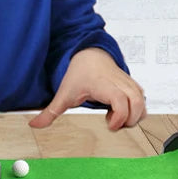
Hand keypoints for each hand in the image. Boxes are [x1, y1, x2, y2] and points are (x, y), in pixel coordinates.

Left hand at [28, 47, 146, 130]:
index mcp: (103, 84)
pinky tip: (120, 111)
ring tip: (117, 118)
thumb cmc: (80, 72)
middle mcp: (118, 83)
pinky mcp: (131, 84)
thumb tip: (34, 125)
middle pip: (137, 103)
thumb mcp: (64, 93)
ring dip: (134, 115)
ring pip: (142, 101)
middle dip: (130, 119)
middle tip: (113, 123)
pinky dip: (136, 109)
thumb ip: (50, 112)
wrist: (90, 53)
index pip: (121, 100)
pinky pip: (142, 99)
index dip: (120, 117)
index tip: (109, 124)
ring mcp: (127, 82)